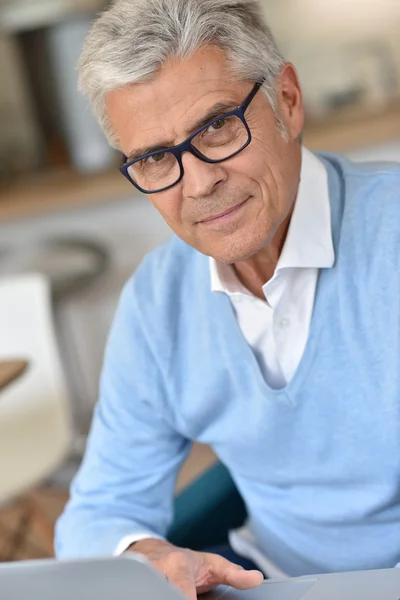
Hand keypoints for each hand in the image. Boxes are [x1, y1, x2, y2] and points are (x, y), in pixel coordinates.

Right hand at [127, 538, 263, 598]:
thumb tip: (257, 579)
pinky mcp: (129, 585)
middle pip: (161, 592)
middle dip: (168, 595)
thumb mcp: (212, 564)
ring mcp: (139, 578)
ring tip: (167, 594)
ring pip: (147, 590)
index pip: (181, 592)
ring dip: (156, 593)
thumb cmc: (186, 563)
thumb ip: (233, 574)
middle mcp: (155, 569)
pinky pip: (137, 592)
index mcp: (177, 565)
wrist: (150, 553)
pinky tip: (153, 595)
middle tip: (188, 595)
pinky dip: (146, 594)